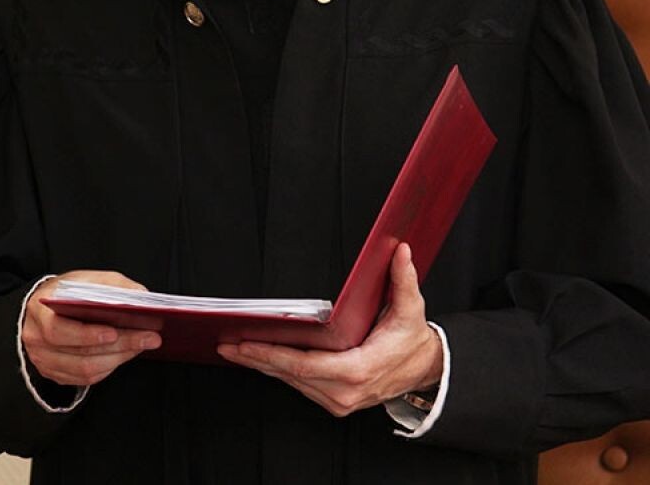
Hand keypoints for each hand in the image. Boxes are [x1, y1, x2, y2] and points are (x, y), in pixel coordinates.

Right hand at [22, 270, 161, 385]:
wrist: (44, 307)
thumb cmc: (65, 293)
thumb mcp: (84, 279)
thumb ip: (111, 285)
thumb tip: (141, 296)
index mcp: (40, 312)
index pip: (59, 330)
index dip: (88, 334)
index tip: (115, 332)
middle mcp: (36, 340)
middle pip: (80, 353)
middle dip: (120, 345)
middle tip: (150, 338)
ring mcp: (44, 360)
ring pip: (85, 370)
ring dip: (119, 358)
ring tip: (143, 344)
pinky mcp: (54, 373)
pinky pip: (85, 378)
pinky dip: (110, 367)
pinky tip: (126, 353)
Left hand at [218, 243, 442, 416]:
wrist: (424, 371)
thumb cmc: (412, 342)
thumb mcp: (411, 309)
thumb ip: (403, 280)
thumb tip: (399, 251)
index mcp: (358, 371)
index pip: (303, 365)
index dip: (271, 355)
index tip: (246, 344)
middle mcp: (345, 393)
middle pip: (290, 375)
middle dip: (256, 359)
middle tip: (227, 345)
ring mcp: (339, 401)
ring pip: (292, 382)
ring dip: (263, 366)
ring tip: (236, 350)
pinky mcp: (335, 402)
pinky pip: (301, 385)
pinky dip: (279, 371)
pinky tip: (261, 359)